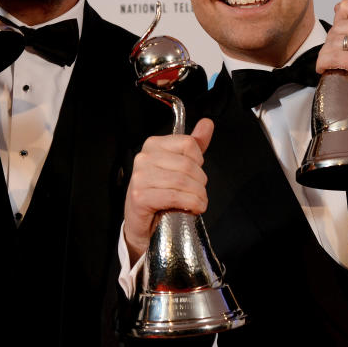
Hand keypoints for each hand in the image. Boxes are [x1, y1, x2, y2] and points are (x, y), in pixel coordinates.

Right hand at [123, 118, 213, 263]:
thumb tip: (207, 123)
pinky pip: (174, 196)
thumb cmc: (161, 193)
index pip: (188, 143)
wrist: (142, 223)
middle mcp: (144, 158)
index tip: (194, 174)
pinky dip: (190, 204)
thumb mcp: (179, 165)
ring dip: (198, 196)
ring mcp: (140, 177)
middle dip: (200, 183)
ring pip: (183, 181)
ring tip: (197, 202)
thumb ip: (194, 144)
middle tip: (198, 193)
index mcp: (153, 145)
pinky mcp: (141, 197)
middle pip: (188, 165)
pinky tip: (192, 209)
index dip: (199, 161)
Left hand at [317, 0, 347, 122]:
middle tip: (334, 54)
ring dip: (326, 55)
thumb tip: (335, 25)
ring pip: (333, 42)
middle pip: (336, 26)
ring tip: (332, 63)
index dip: (337, 20)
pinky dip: (324, 64)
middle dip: (330, 42)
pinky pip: (333, 58)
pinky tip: (325, 69)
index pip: (345, 6)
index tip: (338, 33)